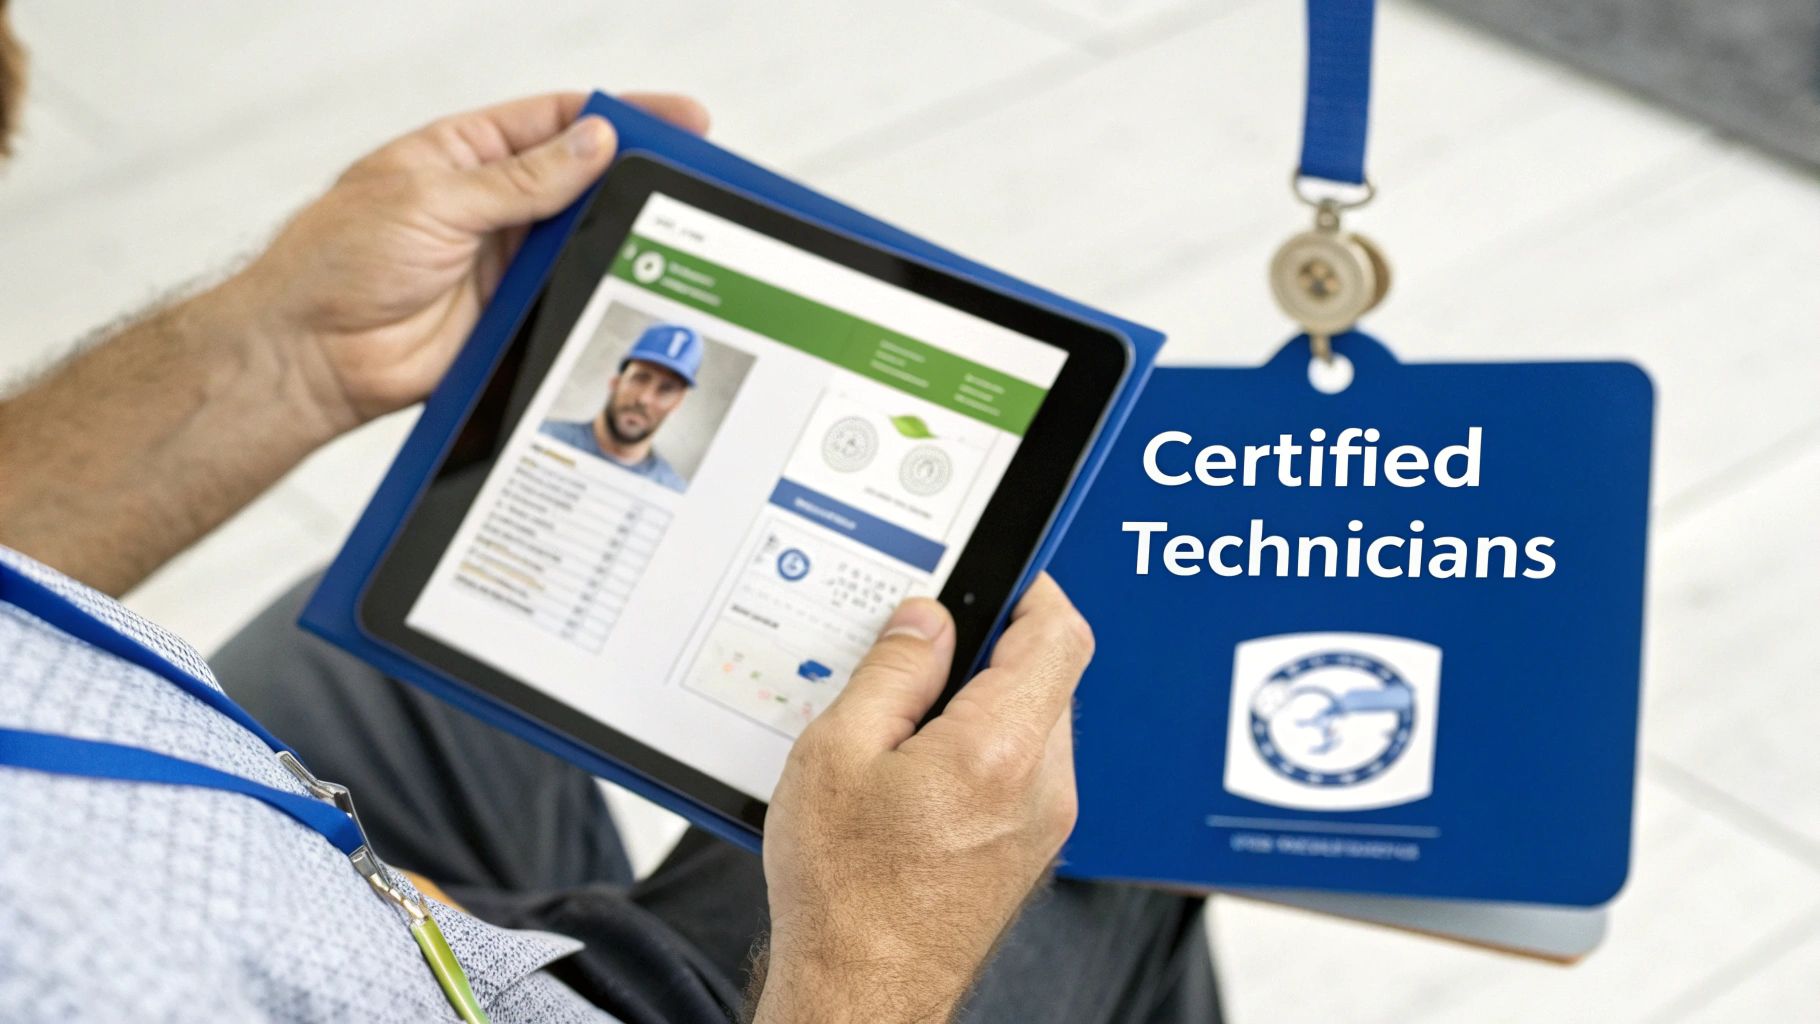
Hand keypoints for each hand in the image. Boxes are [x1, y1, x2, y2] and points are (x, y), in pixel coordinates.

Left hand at [229, 91, 708, 428]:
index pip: (557, 121)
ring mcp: (503, 258)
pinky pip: (568, 294)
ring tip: (669, 229)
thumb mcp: (432, 200)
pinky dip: (598, 288)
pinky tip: (629, 280)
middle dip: (634, 175)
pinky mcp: (510, 310)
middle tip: (691, 175)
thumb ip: (521, 179)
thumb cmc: (336, 263)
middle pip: (581, 178)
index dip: (619, 116)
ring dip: (619, 234)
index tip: (677, 120)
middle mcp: (488, 202)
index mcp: (464, 153)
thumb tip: (594, 144)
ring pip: (582, 237)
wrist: (311, 356)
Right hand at [756, 575, 1092, 1023]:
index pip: (1056, 633)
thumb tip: (925, 618)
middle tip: (922, 647)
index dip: (1029, 587)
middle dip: (992, 644)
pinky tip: (920, 765)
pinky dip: (986, 744)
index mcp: (998, 750)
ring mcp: (1046, 821)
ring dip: (986, 697)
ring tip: (908, 717)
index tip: (994, 573)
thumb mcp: (836, 754)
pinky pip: (1026, 766)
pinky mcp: (1033, 847)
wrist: (862, 993)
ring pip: (1038, 719)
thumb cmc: (844, 894)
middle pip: (1049, 673)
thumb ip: (890, 671)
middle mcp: (1042, 786)